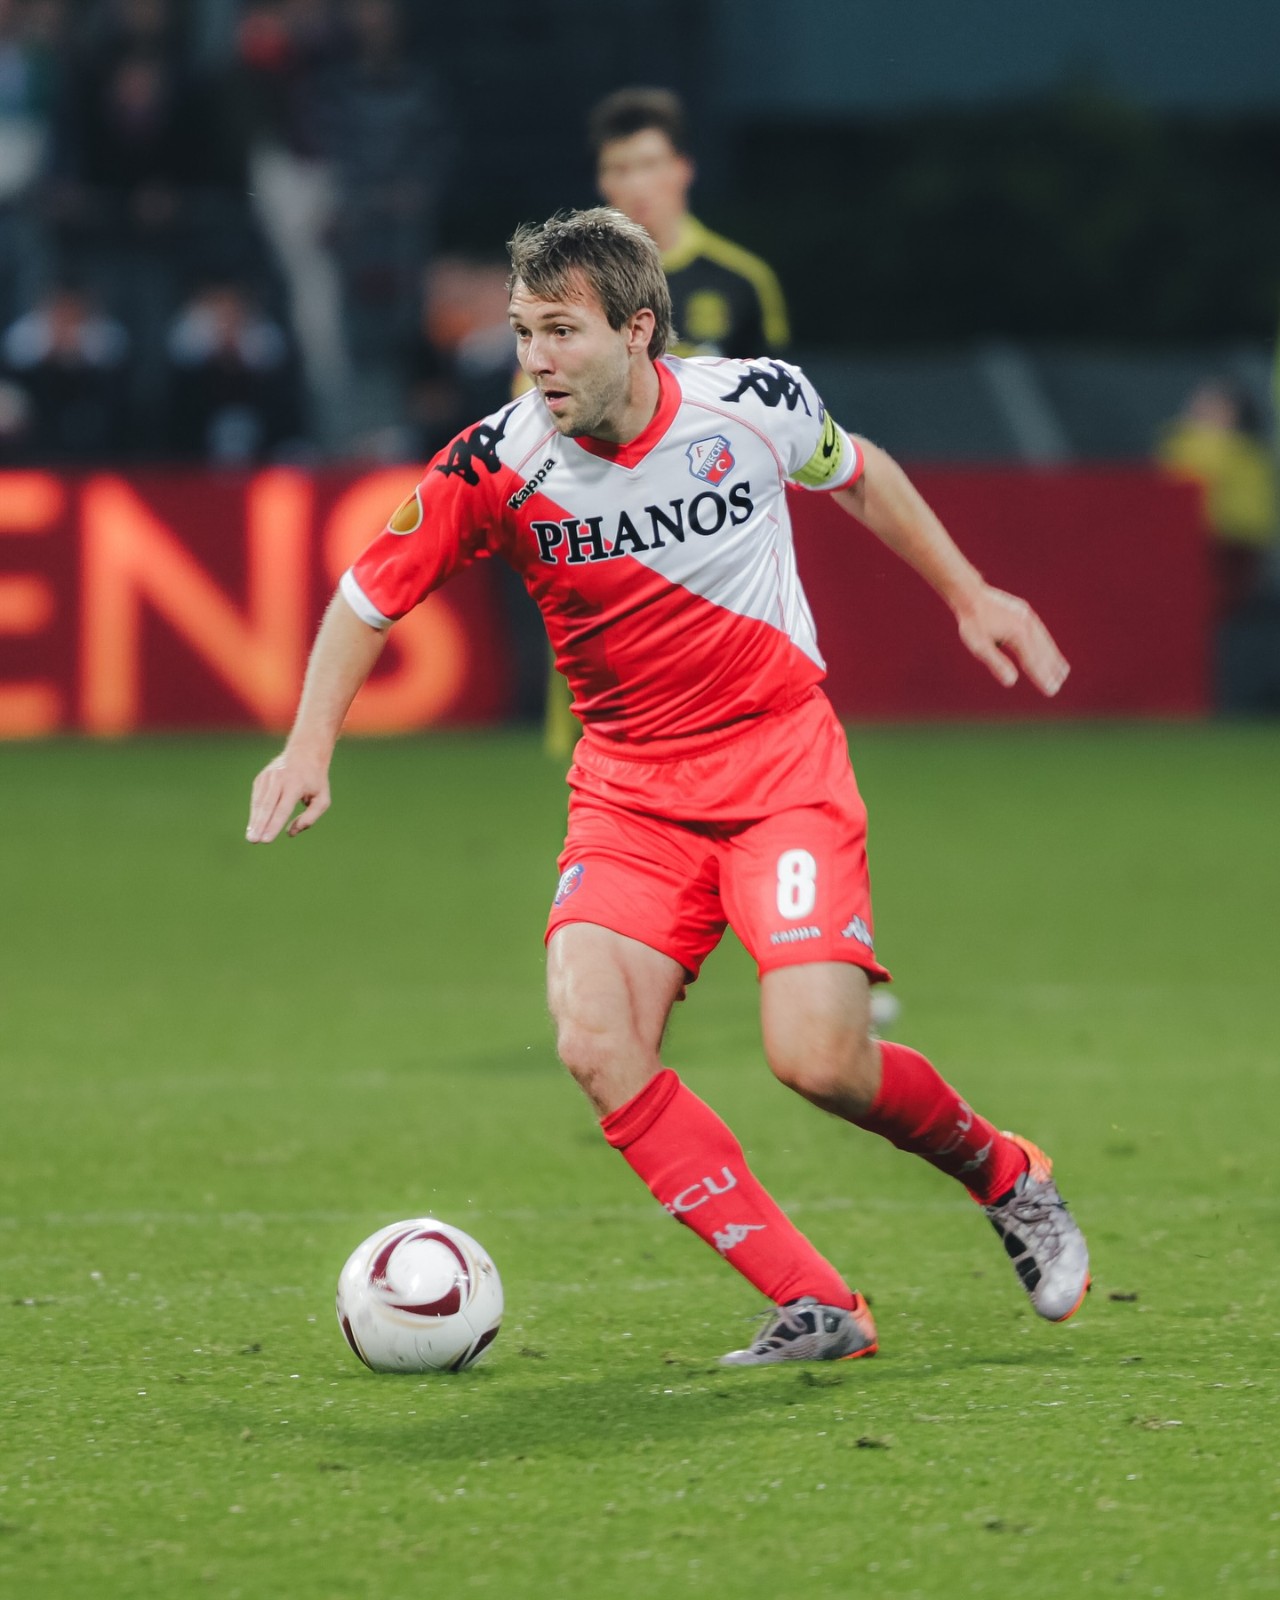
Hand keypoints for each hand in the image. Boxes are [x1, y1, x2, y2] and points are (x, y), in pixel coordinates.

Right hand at [246, 748, 330, 842]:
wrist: (304, 752)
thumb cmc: (315, 780)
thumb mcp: (322, 799)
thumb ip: (310, 817)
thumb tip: (290, 833)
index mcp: (296, 784)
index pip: (282, 809)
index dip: (274, 825)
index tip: (266, 840)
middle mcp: (280, 779)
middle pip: (267, 806)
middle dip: (259, 825)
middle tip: (253, 840)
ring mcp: (268, 777)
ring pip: (259, 802)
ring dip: (254, 821)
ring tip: (251, 837)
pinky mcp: (261, 778)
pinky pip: (257, 798)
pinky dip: (255, 812)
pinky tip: (253, 826)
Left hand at [954, 585, 1069, 696]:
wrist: (971, 594)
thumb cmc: (973, 622)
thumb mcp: (980, 646)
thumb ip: (997, 663)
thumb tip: (1012, 682)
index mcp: (1018, 634)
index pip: (1033, 662)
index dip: (1042, 678)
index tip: (1051, 691)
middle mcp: (1028, 625)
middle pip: (1043, 652)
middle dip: (1051, 671)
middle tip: (1058, 686)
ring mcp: (1029, 617)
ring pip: (1046, 642)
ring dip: (1054, 658)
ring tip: (1063, 671)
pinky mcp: (1026, 612)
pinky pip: (1041, 632)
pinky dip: (1048, 644)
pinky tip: (1051, 650)